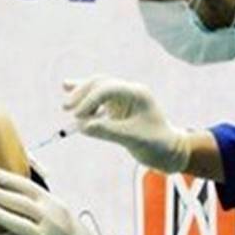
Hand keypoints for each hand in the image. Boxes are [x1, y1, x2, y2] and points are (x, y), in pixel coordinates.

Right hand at [62, 77, 190, 172]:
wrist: (168, 151)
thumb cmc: (156, 145)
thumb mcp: (132, 139)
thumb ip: (108, 131)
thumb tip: (82, 126)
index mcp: (137, 94)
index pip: (108, 88)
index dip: (90, 100)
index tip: (78, 116)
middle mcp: (130, 91)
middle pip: (101, 83)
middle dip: (82, 93)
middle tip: (66, 108)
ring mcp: (124, 98)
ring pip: (97, 88)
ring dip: (81, 94)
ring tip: (66, 106)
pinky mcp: (118, 106)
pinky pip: (98, 97)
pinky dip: (84, 97)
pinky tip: (67, 87)